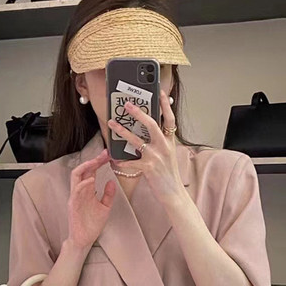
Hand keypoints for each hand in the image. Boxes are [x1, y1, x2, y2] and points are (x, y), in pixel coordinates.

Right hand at [68, 148, 115, 248]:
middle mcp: (80, 191)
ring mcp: (75, 197)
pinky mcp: (73, 205)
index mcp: (87, 191)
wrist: (84, 240)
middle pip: (83, 170)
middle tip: (105, 154)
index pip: (91, 171)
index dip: (99, 162)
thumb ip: (108, 195)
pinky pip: (76, 191)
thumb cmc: (92, 225)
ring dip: (86, 167)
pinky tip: (91, 180)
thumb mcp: (105, 208)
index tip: (109, 155)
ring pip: (76, 176)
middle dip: (93, 160)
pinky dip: (83, 183)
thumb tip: (112, 182)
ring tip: (96, 161)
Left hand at [107, 89, 184, 205]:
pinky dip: (121, 161)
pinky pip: (131, 162)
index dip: (165, 104)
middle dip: (138, 112)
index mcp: (170, 142)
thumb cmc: (169, 175)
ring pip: (136, 140)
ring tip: (112, 123)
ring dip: (122, 131)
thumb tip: (151, 130)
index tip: (160, 91)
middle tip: (127, 104)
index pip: (170, 119)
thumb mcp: (169, 155)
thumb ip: (162, 142)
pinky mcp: (148, 168)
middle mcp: (164, 146)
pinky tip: (114, 159)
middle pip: (151, 124)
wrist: (173, 193)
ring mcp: (156, 157)